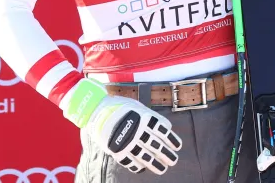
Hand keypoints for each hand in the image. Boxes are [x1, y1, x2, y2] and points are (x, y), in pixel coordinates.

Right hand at [64, 78, 181, 174]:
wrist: (97, 110)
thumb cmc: (120, 106)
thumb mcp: (139, 107)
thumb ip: (152, 118)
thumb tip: (166, 127)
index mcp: (146, 119)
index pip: (163, 133)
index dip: (172, 140)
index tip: (178, 146)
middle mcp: (139, 132)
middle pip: (157, 146)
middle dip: (167, 155)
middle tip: (173, 160)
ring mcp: (128, 143)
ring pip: (146, 157)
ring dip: (155, 164)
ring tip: (163, 169)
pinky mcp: (117, 151)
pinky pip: (130, 161)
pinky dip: (137, 166)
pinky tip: (143, 168)